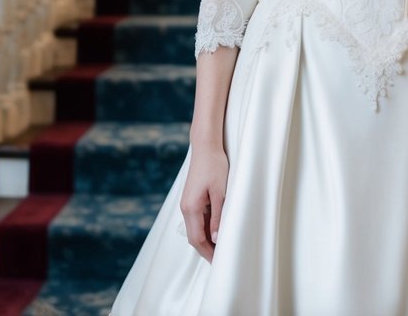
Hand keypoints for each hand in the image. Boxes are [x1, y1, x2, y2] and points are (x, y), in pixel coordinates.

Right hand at [180, 143, 228, 261]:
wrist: (205, 146)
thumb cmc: (214, 166)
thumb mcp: (220, 192)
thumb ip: (217, 216)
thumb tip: (216, 238)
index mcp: (191, 208)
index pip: (197, 239)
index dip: (208, 252)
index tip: (219, 262)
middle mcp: (186, 208)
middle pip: (193, 237)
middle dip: (206, 250)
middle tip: (220, 258)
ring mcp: (187, 203)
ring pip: (194, 229)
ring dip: (205, 239)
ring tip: (221, 246)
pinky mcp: (191, 198)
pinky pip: (196, 219)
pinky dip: (204, 228)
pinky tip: (216, 229)